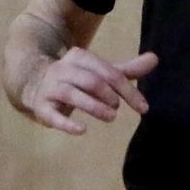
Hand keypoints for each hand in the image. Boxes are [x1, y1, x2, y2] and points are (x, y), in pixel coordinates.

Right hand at [22, 48, 156, 134]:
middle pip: (91, 80)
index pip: (109, 72)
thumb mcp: (100, 73)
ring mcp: (51, 88)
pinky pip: (52, 115)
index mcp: (80, 58)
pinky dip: (67, 124)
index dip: (128, 90)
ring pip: (72, 94)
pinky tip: (82, 131)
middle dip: (109, 95)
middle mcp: (63, 69)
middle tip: (118, 108)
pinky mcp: (41, 106)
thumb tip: (155, 58)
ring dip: (94, 106)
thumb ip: (126, 70)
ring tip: (111, 117)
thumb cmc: (76, 79)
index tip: (143, 107)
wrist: (34, 82)